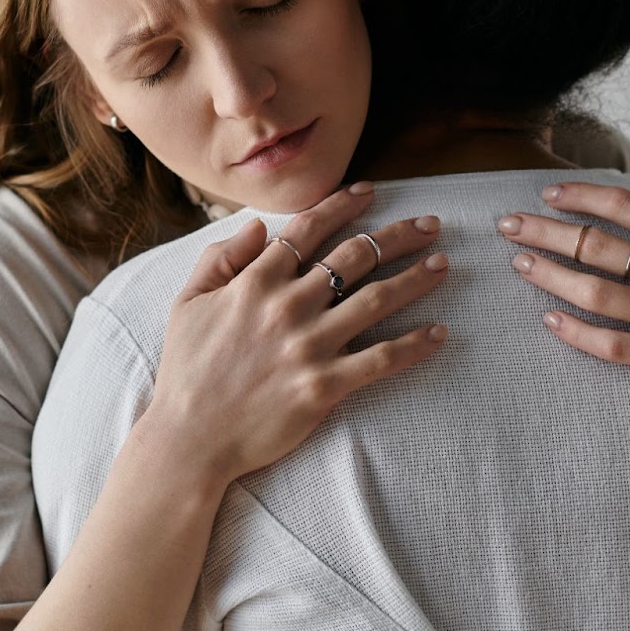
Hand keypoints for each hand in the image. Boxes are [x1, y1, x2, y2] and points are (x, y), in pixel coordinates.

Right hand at [147, 182, 449, 487]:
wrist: (189, 438)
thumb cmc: (186, 371)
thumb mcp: (188, 302)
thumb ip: (220, 258)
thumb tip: (258, 226)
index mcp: (254, 282)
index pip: (308, 229)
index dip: (343, 205)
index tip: (370, 192)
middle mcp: (287, 306)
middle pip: (354, 256)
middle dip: (398, 235)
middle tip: (430, 225)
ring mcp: (308, 346)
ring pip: (376, 300)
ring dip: (415, 278)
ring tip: (443, 263)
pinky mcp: (323, 387)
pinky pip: (380, 359)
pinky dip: (413, 345)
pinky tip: (439, 333)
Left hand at [497, 175, 629, 427]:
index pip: (623, 206)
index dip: (579, 196)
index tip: (548, 195)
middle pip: (594, 245)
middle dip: (543, 230)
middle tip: (508, 225)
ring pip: (592, 291)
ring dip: (548, 274)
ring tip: (520, 264)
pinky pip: (609, 344)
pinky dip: (575, 331)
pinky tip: (550, 320)